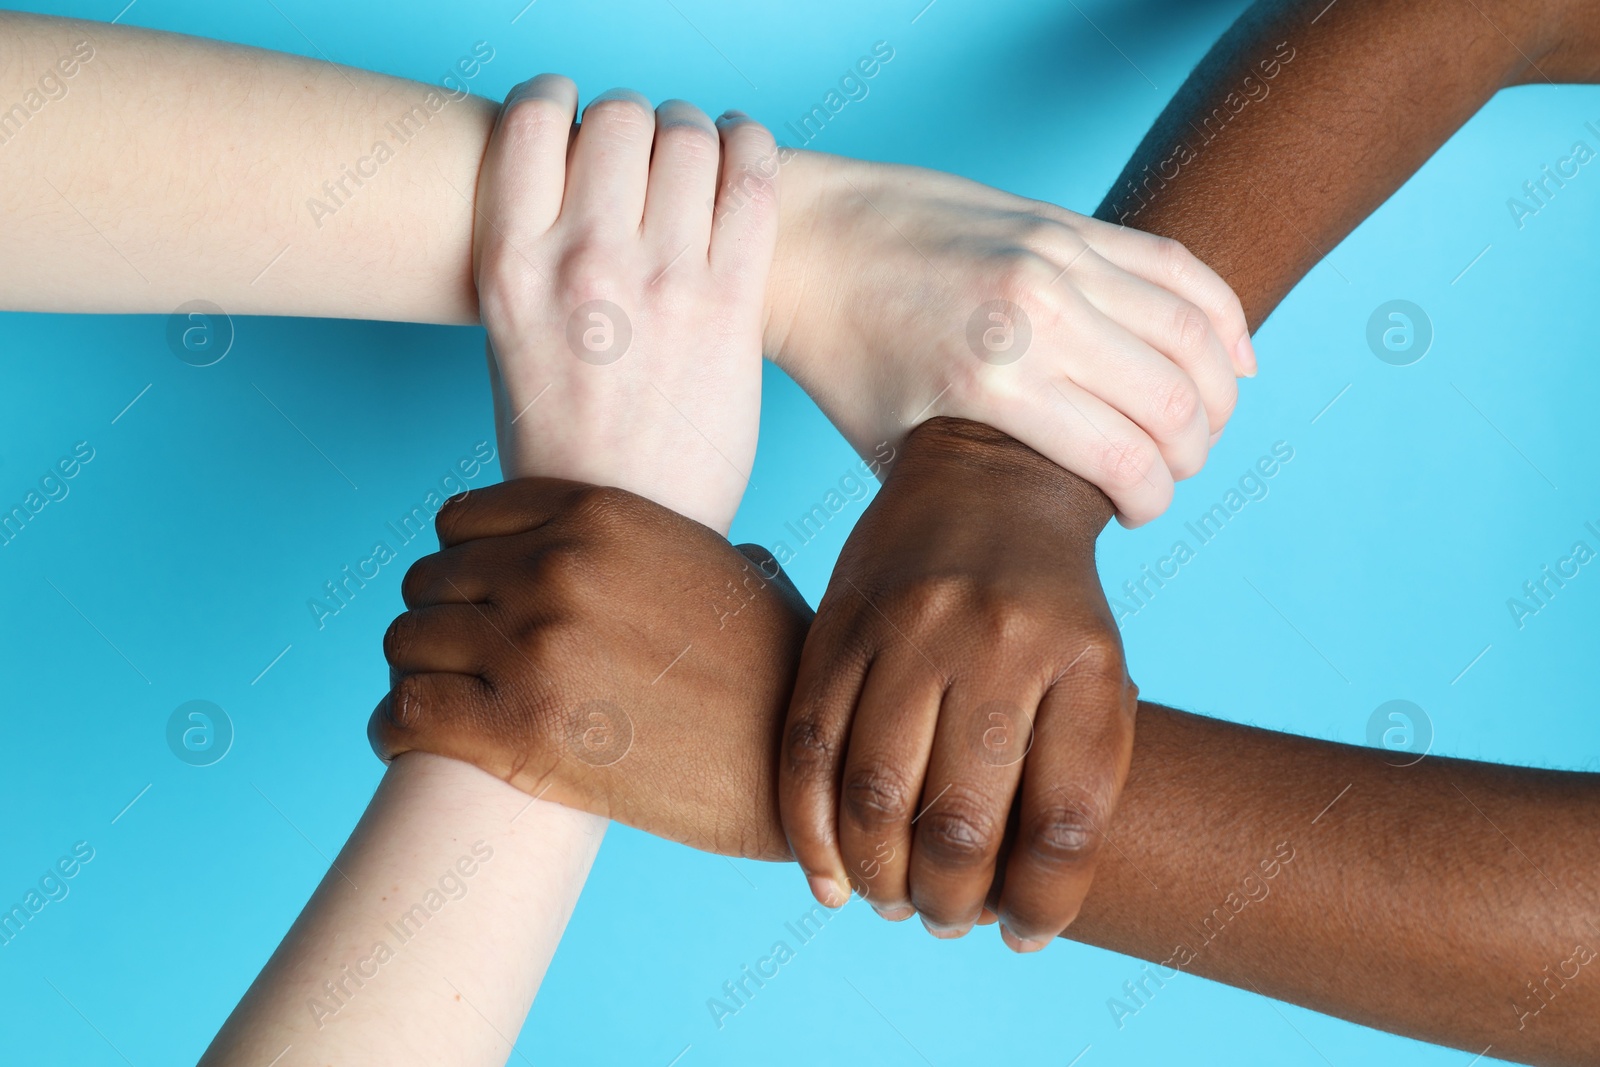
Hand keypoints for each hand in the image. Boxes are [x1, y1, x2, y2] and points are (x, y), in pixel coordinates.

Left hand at [367, 477, 809, 859]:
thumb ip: (658, 544)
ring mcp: (532, 646)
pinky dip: (393, 727)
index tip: (469, 599)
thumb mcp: (722, 567)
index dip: (460, 562)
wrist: (794, 762)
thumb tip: (642, 552)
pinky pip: (404, 711)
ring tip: (432, 701)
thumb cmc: (775, 670)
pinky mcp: (517, 729)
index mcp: (597, 515)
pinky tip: (407, 739)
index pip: (463, 518)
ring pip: (406, 641)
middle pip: (429, 579)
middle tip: (456, 661)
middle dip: (436, 620)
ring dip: (414, 671)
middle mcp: (554, 568)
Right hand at [473, 76, 778, 527]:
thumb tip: (581, 187)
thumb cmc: (563, 446)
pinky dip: (751, 147)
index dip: (558, 100)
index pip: (530, 120)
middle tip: (645, 149)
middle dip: (635, 121)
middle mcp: (583, 261)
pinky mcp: (730, 306)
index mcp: (511, 267)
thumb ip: (537, 257)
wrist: (621, 529)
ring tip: (698, 149)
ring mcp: (662, 281)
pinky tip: (743, 152)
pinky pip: (753, 182)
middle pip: (619, 117)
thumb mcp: (510, 340)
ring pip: (689, 137)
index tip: (575, 116)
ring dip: (695, 130)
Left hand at [768, 152, 1251, 525]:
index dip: (1151, 501)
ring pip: (1192, 333)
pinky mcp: (1064, 223)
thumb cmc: (844, 358)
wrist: (808, 242)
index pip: (1125, 459)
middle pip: (1174, 402)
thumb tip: (1047, 531)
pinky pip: (1176, 267)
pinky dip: (1221, 317)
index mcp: (991, 379)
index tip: (1136, 516)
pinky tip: (1234, 361)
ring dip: (1215, 394)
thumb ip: (976, 486)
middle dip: (1188, 456)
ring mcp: (1057, 257)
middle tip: (1165, 477)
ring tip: (1200, 429)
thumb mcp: (895, 449)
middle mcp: (1037, 312)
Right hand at [779, 417, 1137, 951]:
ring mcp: (911, 627)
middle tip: (944, 920)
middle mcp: (998, 640)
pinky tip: (830, 876)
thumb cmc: (1051, 608)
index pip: (1066, 823)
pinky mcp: (839, 623)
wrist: (989, 476)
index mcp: (1083, 662)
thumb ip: (1069, 779)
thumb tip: (1017, 912)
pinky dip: (810, 830)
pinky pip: (808, 746)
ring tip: (890, 901)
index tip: (1023, 931)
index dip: (1044, 904)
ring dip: (877, 878)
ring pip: (875, 796)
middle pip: (962, 822)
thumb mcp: (1097, 677)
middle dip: (949, 902)